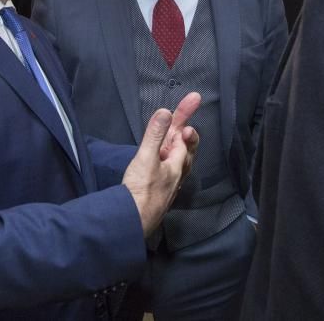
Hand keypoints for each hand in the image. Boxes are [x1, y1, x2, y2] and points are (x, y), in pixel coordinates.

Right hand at [122, 93, 200, 235]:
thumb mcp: (146, 158)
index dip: (185, 119)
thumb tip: (165, 112)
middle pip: (185, 150)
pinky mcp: (159, 194)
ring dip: (177, 148)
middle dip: (185, 133)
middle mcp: (177, 176)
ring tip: (178, 136)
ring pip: (177, 163)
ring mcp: (169, 186)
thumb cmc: (141, 191)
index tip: (192, 100)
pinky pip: (168, 173)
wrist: (131, 222)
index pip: (184, 137)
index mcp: (177, 165)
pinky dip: (167, 161)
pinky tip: (161, 164)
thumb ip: (155, 135)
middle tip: (185, 119)